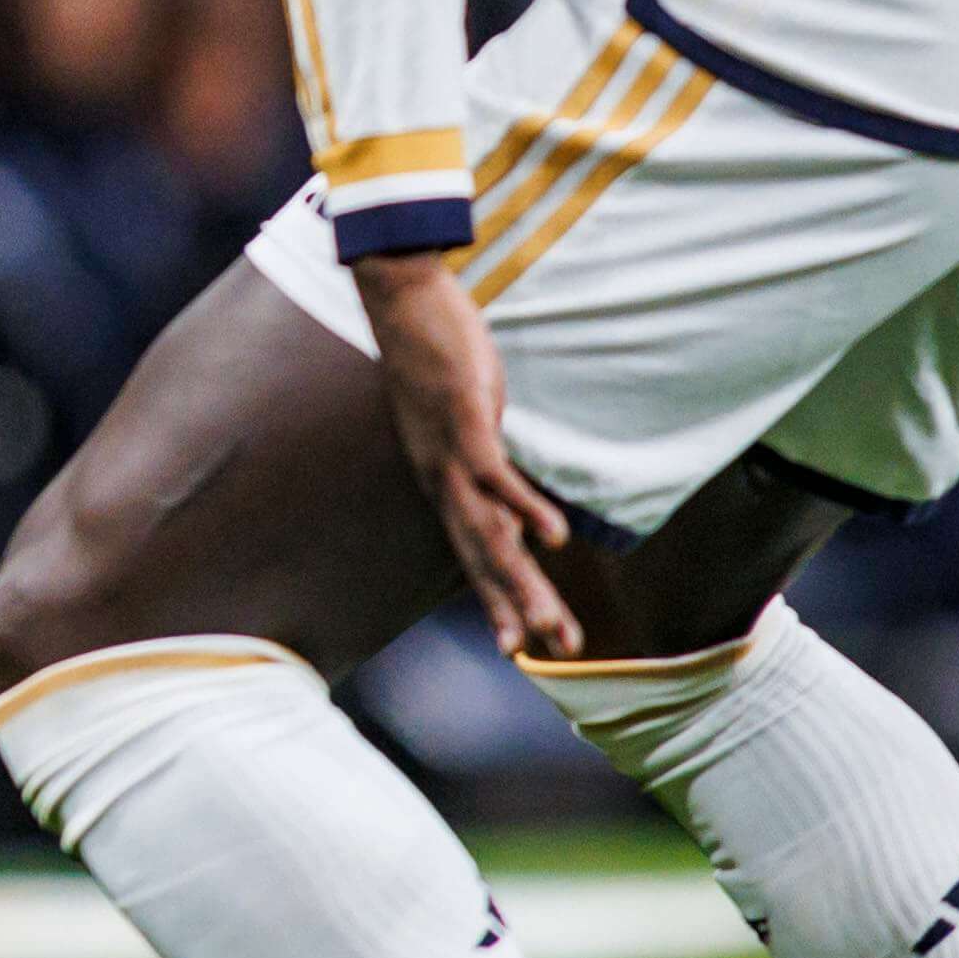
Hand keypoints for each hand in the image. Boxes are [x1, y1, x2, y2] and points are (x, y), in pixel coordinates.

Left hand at [351, 248, 583, 658]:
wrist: (402, 306)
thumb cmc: (437, 360)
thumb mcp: (463, 423)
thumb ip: (483, 462)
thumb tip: (505, 491)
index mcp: (442, 483)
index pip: (473, 554)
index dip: (495, 600)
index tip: (516, 647)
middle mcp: (442, 481)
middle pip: (484, 558)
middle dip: (518, 608)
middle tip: (551, 651)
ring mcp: (451, 457)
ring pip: (491, 534)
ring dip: (522, 580)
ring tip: (550, 622)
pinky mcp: (465, 425)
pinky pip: (498, 479)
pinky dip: (527, 510)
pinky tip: (557, 539)